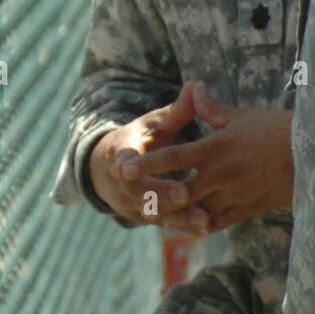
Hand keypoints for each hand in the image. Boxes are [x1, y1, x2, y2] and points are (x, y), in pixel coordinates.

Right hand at [89, 82, 202, 227]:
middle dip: (159, 193)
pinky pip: (165, 224)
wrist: (108, 173)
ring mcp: (133, 204)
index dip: (126, 163)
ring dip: (178, 217)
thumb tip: (196, 85)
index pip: (121, 159)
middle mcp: (123, 184)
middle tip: (183, 193)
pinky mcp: (146, 218)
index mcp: (121, 153)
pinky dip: (183, 227)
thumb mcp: (151, 124)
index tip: (129, 166)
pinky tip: (206, 228)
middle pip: (139, 192)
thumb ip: (175, 111)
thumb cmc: (138, 141)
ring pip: (154, 213)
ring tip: (203, 219)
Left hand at [120, 81, 292, 234]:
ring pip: (196, 211)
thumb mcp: (243, 116)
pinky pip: (217, 222)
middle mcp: (222, 174)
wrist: (314, 157)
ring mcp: (234, 195)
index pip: (176, 156)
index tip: (124, 167)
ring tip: (148, 216)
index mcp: (218, 148)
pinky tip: (184, 225)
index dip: (148, 163)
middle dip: (153, 195)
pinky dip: (199, 225)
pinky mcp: (246, 209)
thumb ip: (212, 109)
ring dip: (172, 215)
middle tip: (129, 197)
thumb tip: (193, 87)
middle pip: (180, 190)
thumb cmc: (278, 130)